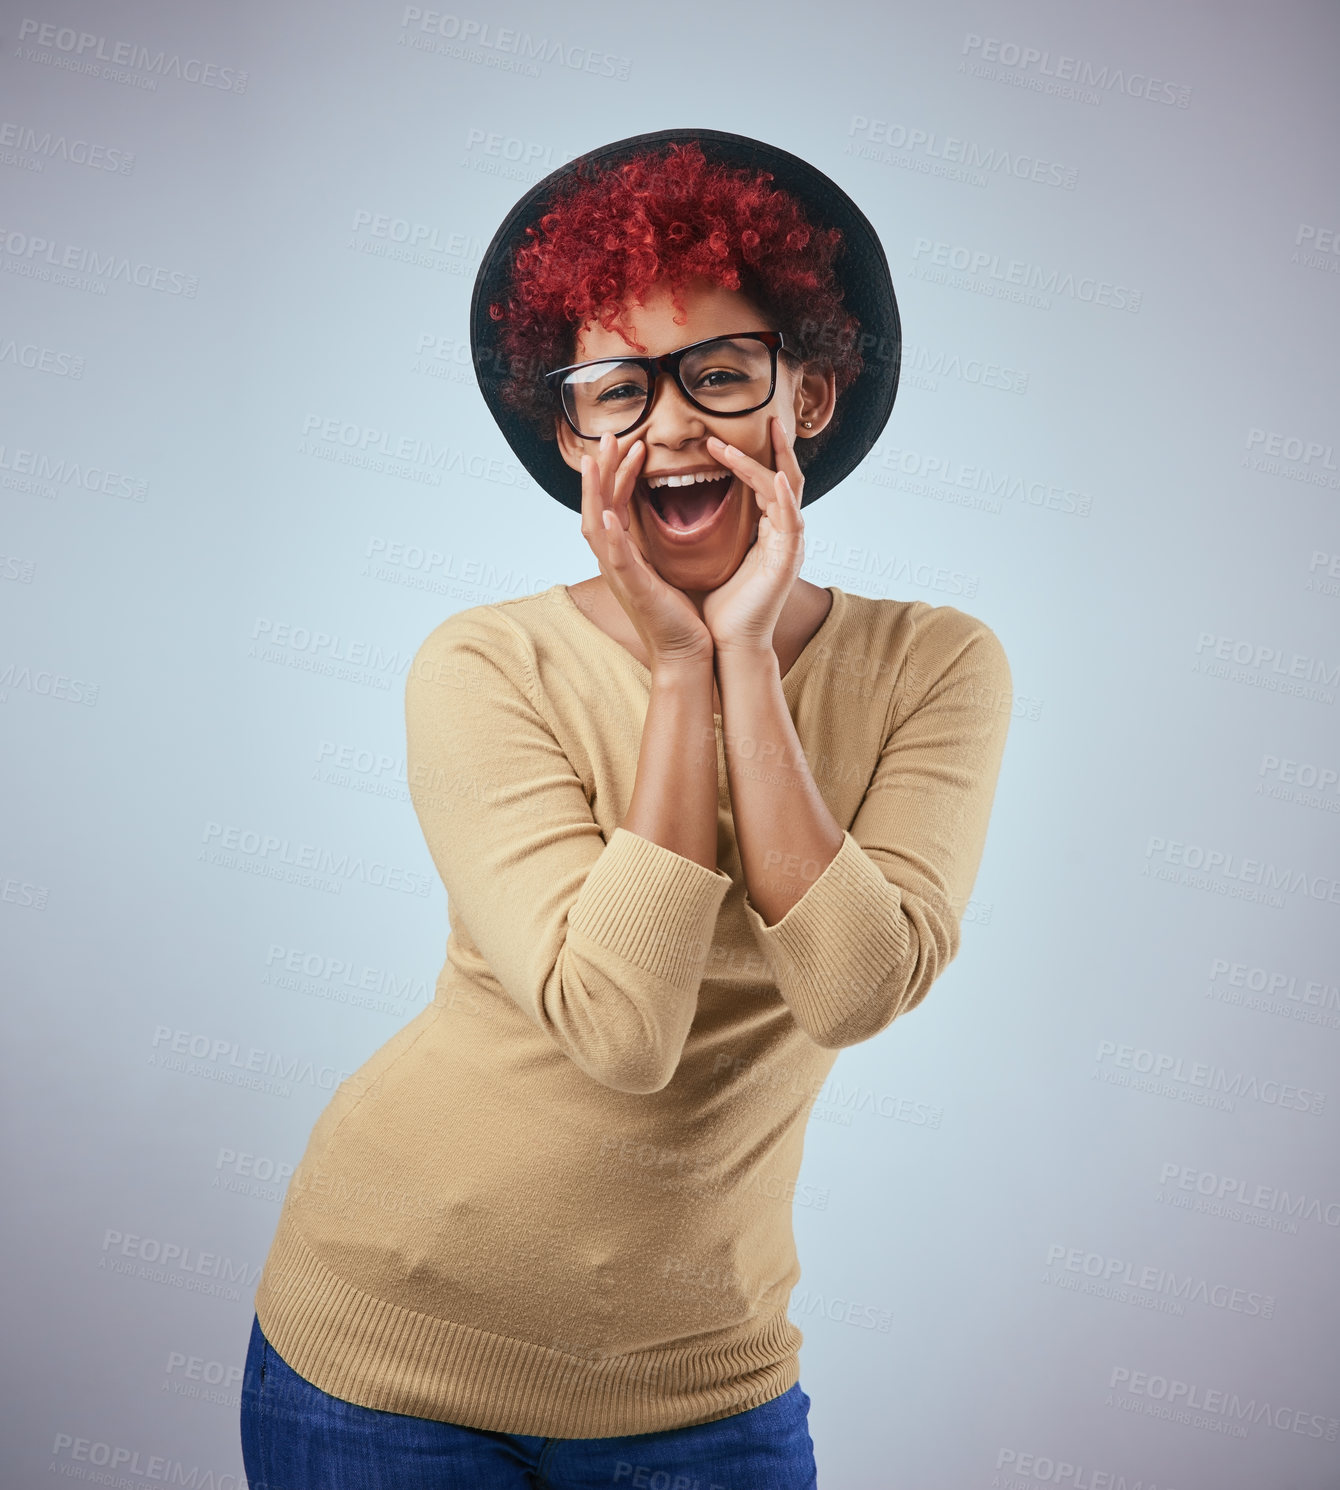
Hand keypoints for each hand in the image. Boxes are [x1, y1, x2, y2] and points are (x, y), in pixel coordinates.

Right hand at [577, 431, 714, 670]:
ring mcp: (619, 577)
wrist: (685, 652)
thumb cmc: (678, 614)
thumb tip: (664, 518)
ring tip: (593, 462)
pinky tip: (607, 513)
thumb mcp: (664, 570)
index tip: (632, 444)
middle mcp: (614, 563)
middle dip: (600, 471)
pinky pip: (616, 559)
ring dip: (593, 492)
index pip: (615, 504)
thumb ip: (656, 544)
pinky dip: (609, 536)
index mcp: (624, 555)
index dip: (620, 473)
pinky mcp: (633, 591)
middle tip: (607, 436)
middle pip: (596, 507)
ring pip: (596, 526)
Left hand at [700, 417, 805, 654]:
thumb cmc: (721, 607)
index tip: (733, 434)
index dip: (753, 457)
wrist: (728, 645)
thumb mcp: (716, 557)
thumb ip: (714, 530)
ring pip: (788, 492)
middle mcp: (783, 535)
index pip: (766, 483)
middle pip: (786, 479)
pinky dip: (783, 496)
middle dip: (780, 447)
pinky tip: (773, 475)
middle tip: (770, 416)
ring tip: (768, 432)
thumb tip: (690, 506)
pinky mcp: (787, 561)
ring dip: (773, 461)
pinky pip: (791, 521)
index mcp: (768, 533)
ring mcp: (789, 546)